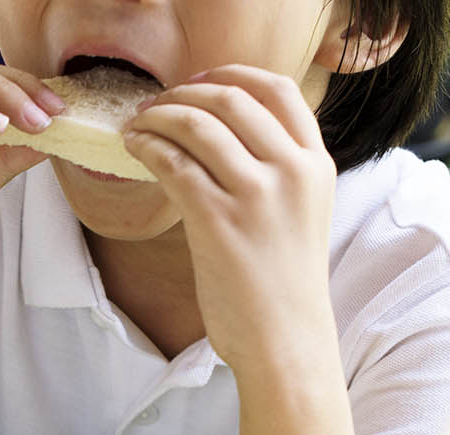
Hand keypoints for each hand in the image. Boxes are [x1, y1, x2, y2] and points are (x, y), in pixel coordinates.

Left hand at [123, 67, 336, 373]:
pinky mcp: (219, 223)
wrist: (286, 342)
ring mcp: (257, 196)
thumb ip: (277, 171)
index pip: (277, 90)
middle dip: (182, 94)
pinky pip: (174, 165)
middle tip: (153, 105)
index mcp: (315, 164)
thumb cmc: (284, 287)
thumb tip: (223, 136)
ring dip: (157, 117)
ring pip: (197, 126)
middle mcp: (291, 171)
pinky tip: (134, 150)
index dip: (230, 75)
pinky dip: (148, 148)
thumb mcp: (301, 214)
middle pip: (230, 99)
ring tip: (135, 126)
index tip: (197, 83)